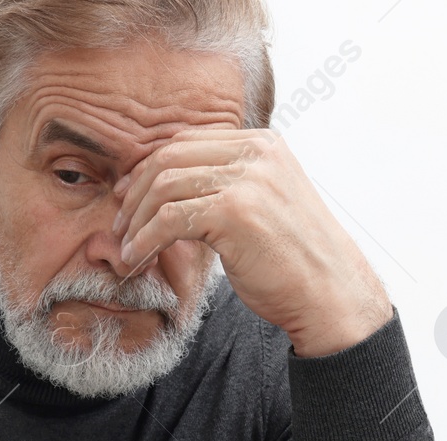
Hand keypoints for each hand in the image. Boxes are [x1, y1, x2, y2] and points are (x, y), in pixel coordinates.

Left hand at [109, 129, 392, 357]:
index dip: (146, 170)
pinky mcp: (235, 211)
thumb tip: (167, 182)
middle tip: (118, 227)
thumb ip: (225, 184)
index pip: (185, 143)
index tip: (125, 199)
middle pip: (168, 159)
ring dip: (134, 222)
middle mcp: (256, 153)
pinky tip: (136, 260)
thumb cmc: (290, 258)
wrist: (328, 292)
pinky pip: (169, 218)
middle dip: (133, 194)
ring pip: (163, 187)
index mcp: (261, 144)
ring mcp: (247, 178)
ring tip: (125, 250)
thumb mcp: (261, 204)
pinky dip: (144, 240)